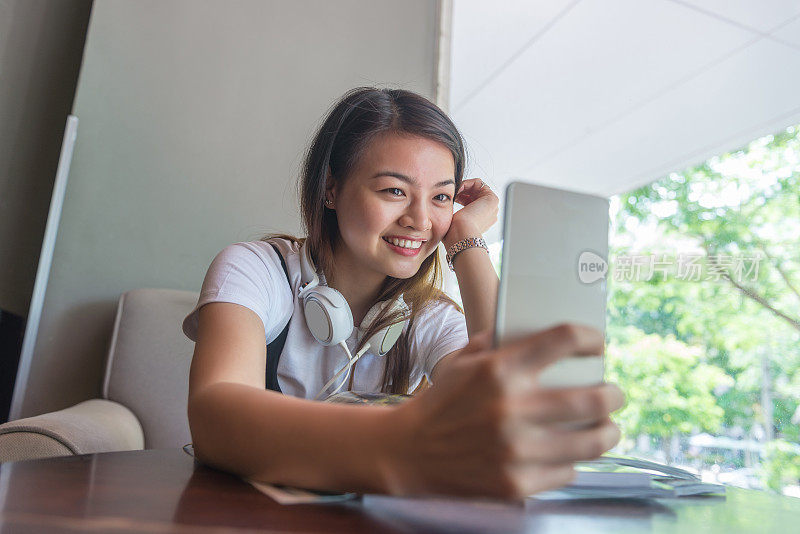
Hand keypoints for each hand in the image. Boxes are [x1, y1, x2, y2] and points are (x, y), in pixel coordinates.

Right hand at [383, 324, 624, 499]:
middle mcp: (512, 408)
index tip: (597, 344)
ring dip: (608, 431)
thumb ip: (502, 342)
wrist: (407, 451)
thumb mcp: (463, 359)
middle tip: (614, 393)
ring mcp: (516, 450)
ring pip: (592, 441)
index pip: (564, 340)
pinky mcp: (516, 483)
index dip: (591, 339)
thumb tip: (547, 336)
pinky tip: (568, 453)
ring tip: (607, 426)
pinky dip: (572, 461)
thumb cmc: (441, 401)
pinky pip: (567, 471)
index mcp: (499, 369)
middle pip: (594, 397)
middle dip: (614, 394)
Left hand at [443, 178, 498, 247]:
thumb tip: (444, 209)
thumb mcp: (453, 223)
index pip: (472, 203)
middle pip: (475, 195)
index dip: (460, 198)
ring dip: (463, 187)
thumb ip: (453, 216)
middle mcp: (488, 214)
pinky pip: (479, 183)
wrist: (462, 234)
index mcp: (481, 221)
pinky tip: (458, 189)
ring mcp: (492, 207)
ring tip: (454, 191)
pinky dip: (467, 183)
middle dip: (462, 192)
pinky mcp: (492, 199)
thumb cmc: (455, 233)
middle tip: (452, 193)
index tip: (451, 198)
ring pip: (476, 188)